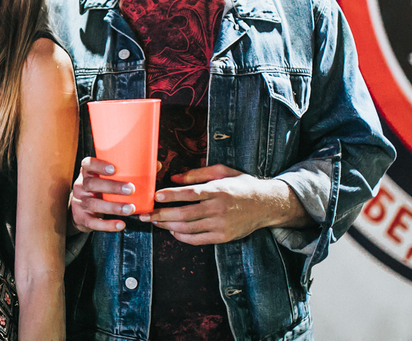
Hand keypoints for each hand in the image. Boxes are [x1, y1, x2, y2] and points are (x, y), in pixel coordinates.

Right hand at [70, 156, 140, 232]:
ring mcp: (80, 203)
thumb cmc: (100, 190)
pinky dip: (107, 225)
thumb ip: (129, 172)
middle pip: (92, 184)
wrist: (80, 211)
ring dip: (113, 207)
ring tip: (130, 209)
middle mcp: (81, 186)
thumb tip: (155, 165)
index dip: (99, 165)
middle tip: (131, 189)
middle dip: (112, 186)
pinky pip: (93, 222)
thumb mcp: (107, 179)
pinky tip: (121, 225)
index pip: (87, 164)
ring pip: (93, 204)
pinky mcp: (82, 218)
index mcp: (87, 173)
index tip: (114, 169)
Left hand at [139, 164, 307, 244]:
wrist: (266, 205)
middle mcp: (219, 209)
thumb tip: (173, 178)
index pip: (191, 193)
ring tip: (154, 221)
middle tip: (145, 214)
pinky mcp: (224, 237)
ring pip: (189, 229)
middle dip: (162, 215)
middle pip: (185, 214)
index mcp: (218, 190)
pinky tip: (171, 230)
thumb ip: (197, 174)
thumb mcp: (222, 171)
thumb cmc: (241, 185)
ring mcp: (222, 225)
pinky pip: (197, 240)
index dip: (172, 195)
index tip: (156, 195)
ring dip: (168, 226)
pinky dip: (182, 236)